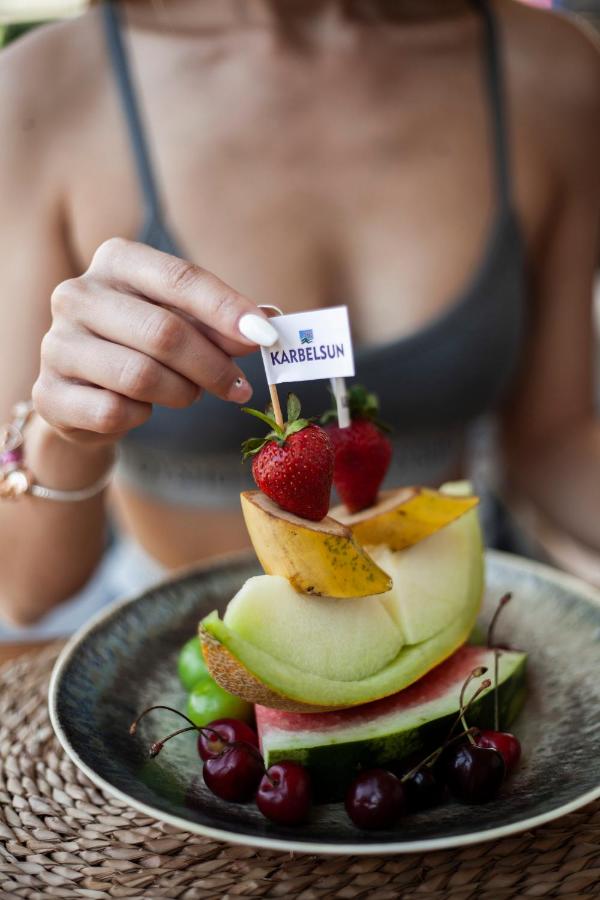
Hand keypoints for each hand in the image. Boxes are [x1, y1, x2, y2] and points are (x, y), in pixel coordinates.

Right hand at [33, 239, 277, 445]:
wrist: (84, 394)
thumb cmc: (144, 346)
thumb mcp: (183, 322)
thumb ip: (220, 322)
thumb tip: (266, 327)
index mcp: (115, 260)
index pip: (180, 278)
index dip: (227, 309)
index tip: (265, 336)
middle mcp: (77, 294)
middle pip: (164, 332)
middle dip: (213, 365)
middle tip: (239, 388)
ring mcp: (57, 343)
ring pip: (141, 377)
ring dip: (182, 393)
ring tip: (190, 394)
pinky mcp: (49, 393)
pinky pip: (114, 412)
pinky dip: (142, 416)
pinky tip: (143, 410)